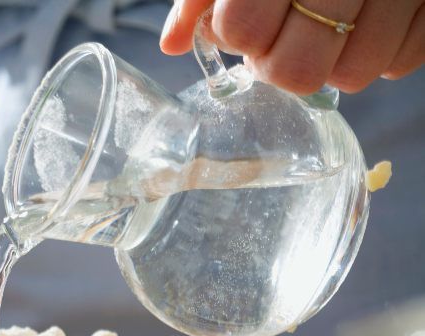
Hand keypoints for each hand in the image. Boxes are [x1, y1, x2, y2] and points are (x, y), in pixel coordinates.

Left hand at [160, 0, 424, 93]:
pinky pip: (400, 63)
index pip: (241, 30)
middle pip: (295, 71)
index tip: (245, 22)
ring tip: (329, 28)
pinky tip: (368, 21)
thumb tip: (172, 44)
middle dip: (280, 63)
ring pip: (352, 76)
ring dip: (331, 64)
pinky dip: (380, 53)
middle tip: (285, 36)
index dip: (239, 35)